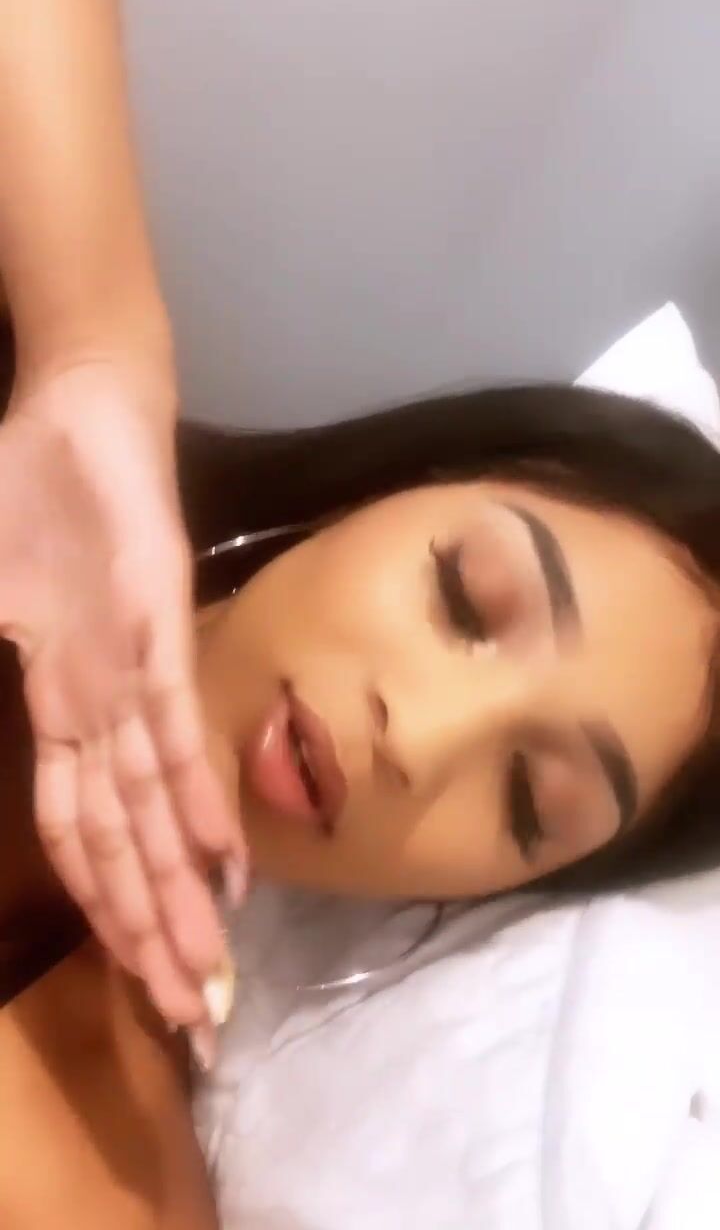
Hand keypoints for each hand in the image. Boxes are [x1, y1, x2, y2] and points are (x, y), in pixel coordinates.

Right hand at [0, 358, 244, 1027]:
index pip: (89, 837)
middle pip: (131, 846)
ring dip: (182, 894)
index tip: (144, 988)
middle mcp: (106, 713)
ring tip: (209, 977)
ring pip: (155, 807)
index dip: (114, 913)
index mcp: (61, 712)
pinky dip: (196, 798)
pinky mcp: (156, 628)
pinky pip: (174, 727)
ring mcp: (132, 674)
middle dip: (158, 935)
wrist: (81, 414)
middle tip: (195, 1024)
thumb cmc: (27, 501)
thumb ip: (0, 670)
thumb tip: (32, 751)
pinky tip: (227, 867)